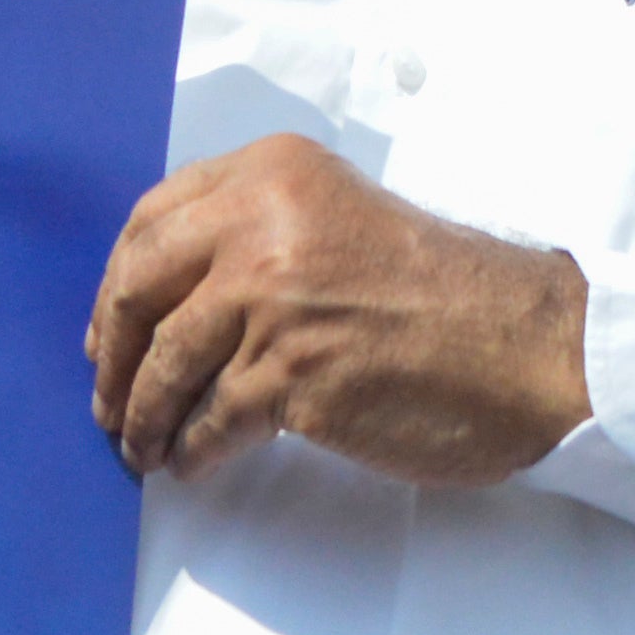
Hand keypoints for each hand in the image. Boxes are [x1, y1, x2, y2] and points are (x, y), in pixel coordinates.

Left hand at [86, 136, 589, 485]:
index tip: (109, 331)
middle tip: (109, 400)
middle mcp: (264, 221)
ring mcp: (275, 297)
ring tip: (143, 446)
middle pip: (140, 287)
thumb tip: (171, 300)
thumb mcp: (340, 220)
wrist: (525, 345)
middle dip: (114, 354)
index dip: (118, 284)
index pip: (152, 219)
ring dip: (144, 415)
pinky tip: (194, 462)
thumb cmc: (446, 293)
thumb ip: (260, 233)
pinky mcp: (293, 374)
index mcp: (273, 172)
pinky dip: (193, 450)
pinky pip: (211, 421)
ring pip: (167, 364)